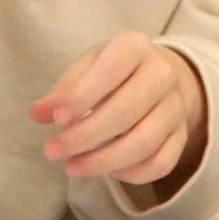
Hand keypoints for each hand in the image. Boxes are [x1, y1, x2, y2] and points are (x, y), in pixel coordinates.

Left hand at [29, 31, 206, 190]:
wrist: (157, 76)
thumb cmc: (112, 71)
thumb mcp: (87, 66)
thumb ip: (63, 89)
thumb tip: (37, 113)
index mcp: (135, 46)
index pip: (111, 70)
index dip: (82, 97)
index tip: (56, 119)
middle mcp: (162, 74)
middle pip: (125, 112)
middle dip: (84, 136)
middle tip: (52, 150)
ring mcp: (175, 107)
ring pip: (143, 142)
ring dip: (103, 161)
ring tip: (71, 166)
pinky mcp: (181, 135)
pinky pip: (161, 163)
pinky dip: (131, 173)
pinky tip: (106, 171)